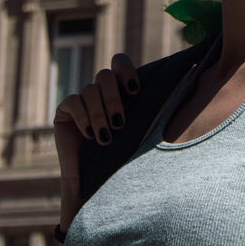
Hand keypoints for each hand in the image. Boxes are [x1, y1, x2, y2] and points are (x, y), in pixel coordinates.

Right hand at [53, 53, 139, 184]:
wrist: (93, 182)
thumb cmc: (122, 159)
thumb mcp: (138, 133)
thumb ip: (150, 112)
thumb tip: (180, 97)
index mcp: (118, 90)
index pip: (119, 62)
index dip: (126, 70)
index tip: (135, 90)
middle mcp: (99, 91)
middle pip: (104, 75)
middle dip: (113, 99)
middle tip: (120, 124)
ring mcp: (81, 99)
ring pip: (90, 90)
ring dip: (100, 115)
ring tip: (106, 138)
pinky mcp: (64, 110)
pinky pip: (73, 102)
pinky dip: (84, 118)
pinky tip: (90, 135)